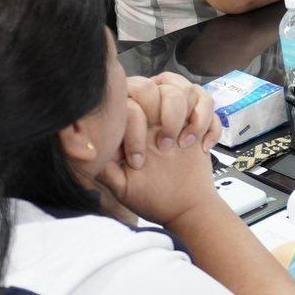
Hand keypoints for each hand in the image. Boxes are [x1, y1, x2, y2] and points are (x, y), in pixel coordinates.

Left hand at [96, 96, 219, 228]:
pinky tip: (203, 145)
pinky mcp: (199, 122)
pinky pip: (208, 102)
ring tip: (186, 143)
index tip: (139, 162)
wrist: (184, 208)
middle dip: (167, 113)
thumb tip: (85, 151)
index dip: (134, 127)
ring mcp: (178, 116)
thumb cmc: (151, 197)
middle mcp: (153, 115)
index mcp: (131, 125)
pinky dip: (209, 122)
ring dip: (191, 115)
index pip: (129, 102)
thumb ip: (104, 168)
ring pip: (186, 88)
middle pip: (158, 86)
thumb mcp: (121, 186)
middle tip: (166, 144)